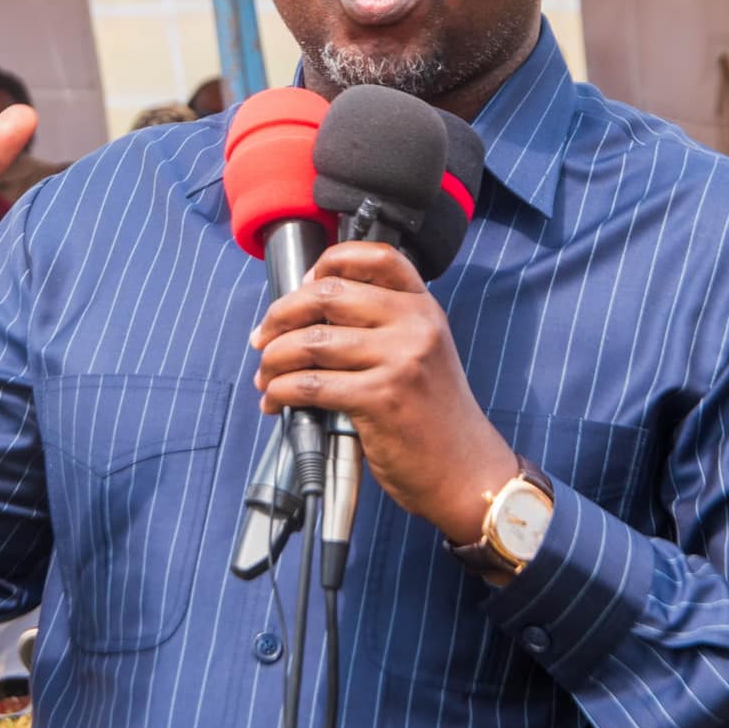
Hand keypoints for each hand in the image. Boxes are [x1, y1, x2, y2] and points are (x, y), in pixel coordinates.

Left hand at [251, 243, 517, 544]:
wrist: (464, 469)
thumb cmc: (433, 416)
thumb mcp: (421, 352)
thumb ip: (380, 325)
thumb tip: (307, 311)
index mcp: (422, 307)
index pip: (374, 258)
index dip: (329, 262)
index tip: (303, 284)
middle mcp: (414, 325)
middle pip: (327, 295)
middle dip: (280, 315)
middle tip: (263, 338)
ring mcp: (400, 359)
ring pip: (311, 342)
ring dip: (274, 360)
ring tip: (266, 377)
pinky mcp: (381, 397)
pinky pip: (311, 384)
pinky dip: (281, 392)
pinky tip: (276, 402)